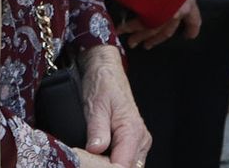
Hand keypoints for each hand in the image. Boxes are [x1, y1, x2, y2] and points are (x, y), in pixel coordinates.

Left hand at [77, 44, 151, 167]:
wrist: (106, 70)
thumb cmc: (102, 84)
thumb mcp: (95, 105)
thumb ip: (97, 129)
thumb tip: (96, 150)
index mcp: (133, 130)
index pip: (123, 165)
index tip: (88, 164)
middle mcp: (141, 138)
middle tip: (87, 161)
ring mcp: (139, 141)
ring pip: (129, 166)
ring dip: (111, 166)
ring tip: (92, 158)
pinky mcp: (134, 141)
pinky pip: (127, 160)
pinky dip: (113, 162)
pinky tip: (99, 157)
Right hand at [113, 0, 200, 49]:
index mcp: (188, 2)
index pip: (194, 20)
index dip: (191, 29)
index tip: (188, 36)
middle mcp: (177, 12)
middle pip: (167, 31)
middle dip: (157, 38)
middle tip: (149, 45)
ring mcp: (163, 16)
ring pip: (151, 30)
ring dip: (140, 37)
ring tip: (132, 43)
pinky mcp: (148, 16)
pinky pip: (137, 24)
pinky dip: (127, 28)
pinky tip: (120, 30)